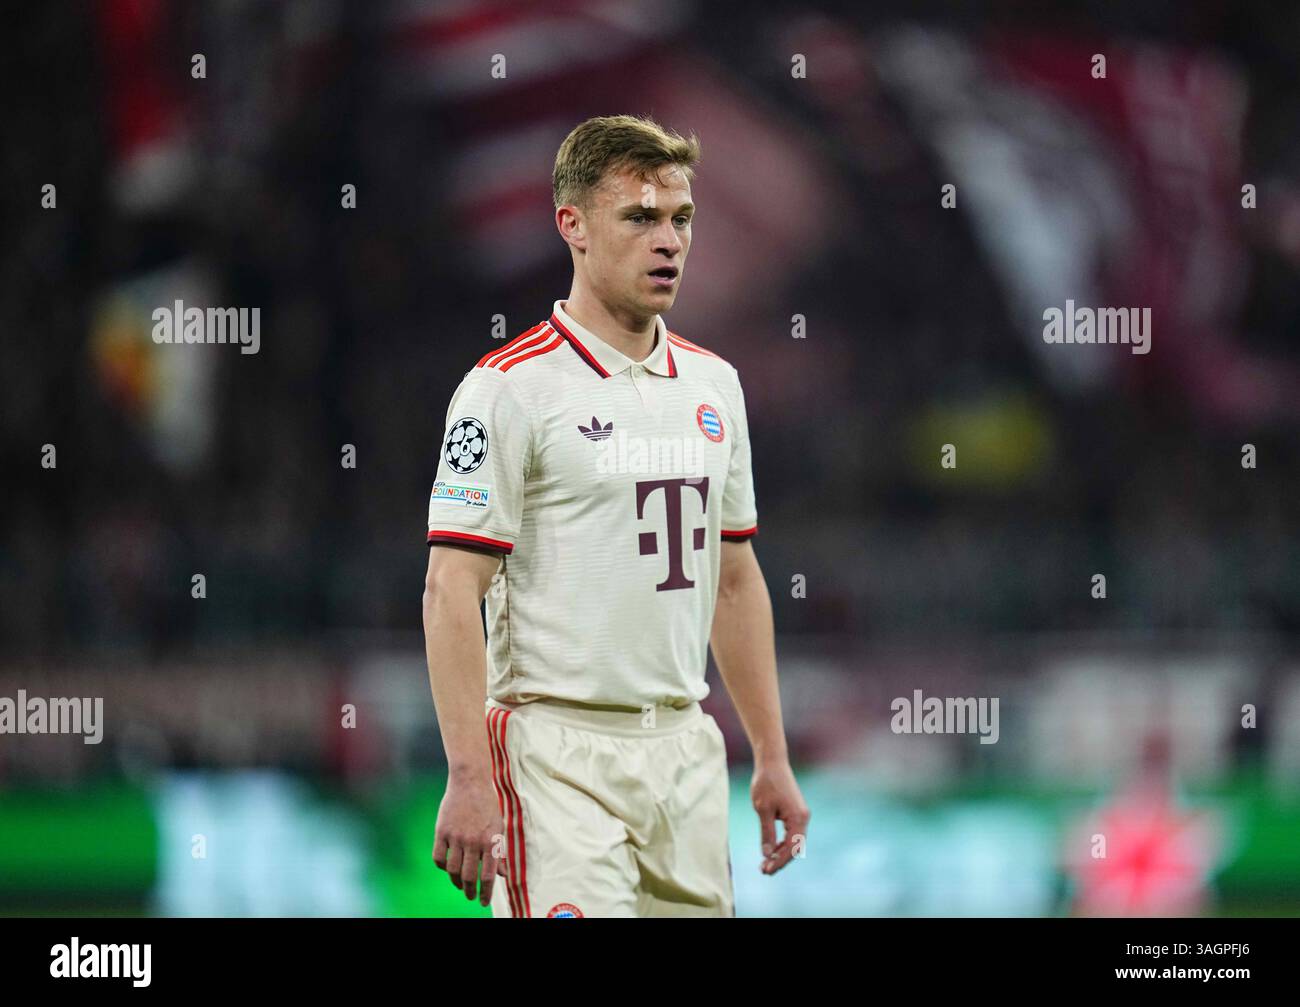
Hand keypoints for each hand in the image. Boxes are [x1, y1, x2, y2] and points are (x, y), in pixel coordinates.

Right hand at [433, 772, 505, 905]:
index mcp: (490, 841)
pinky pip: (438, 857)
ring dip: (456, 881)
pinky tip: (448, 867)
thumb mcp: (499, 827)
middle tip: (471, 895)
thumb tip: (502, 874)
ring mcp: (456, 836)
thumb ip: (500, 851)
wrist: (470, 782)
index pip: (488, 875)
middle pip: (468, 876)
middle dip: (470, 891)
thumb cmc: (487, 805)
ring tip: (460, 884)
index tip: (483, 902)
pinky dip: (442, 866)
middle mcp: (473, 841)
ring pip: (452, 870)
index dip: (485, 892)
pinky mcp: (441, 831)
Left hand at [751, 760, 808, 874]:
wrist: (772, 762)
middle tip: (763, 870)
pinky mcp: (795, 812)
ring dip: (781, 853)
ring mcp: (800, 815)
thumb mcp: (763, 809)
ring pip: (793, 841)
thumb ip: (767, 833)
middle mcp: (803, 818)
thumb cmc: (766, 783)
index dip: (779, 861)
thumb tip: (767, 854)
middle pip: (795, 847)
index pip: (791, 847)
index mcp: (798, 818)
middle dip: (780, 860)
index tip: (766, 870)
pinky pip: (791, 833)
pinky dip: (782, 843)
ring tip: (765, 863)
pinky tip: (771, 849)